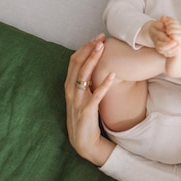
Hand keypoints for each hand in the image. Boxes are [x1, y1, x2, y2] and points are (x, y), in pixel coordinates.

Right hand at [64, 34, 115, 165]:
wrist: (83, 142)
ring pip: (84, 76)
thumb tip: (96, 65)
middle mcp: (71, 91)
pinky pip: (96, 95)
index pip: (74, 61)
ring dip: (93, 60)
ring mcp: (77, 101)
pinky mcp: (87, 111)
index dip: (85, 48)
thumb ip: (86, 82)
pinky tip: (112, 75)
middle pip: (77, 64)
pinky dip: (103, 84)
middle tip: (101, 38)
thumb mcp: (83, 96)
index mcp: (69, 86)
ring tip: (103, 48)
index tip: (97, 38)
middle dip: (89, 49)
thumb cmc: (85, 116)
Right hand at [148, 17, 178, 56]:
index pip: (160, 39)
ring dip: (172, 50)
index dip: (167, 42)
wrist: (155, 31)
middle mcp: (156, 42)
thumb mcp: (160, 21)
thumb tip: (163, 18)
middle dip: (170, 47)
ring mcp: (159, 46)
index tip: (175, 41)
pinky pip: (166, 54)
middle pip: (161, 47)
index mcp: (155, 34)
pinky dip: (172, 53)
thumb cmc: (159, 25)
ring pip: (163, 52)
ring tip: (178, 46)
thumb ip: (163, 21)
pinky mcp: (162, 50)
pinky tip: (177, 50)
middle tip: (177, 44)